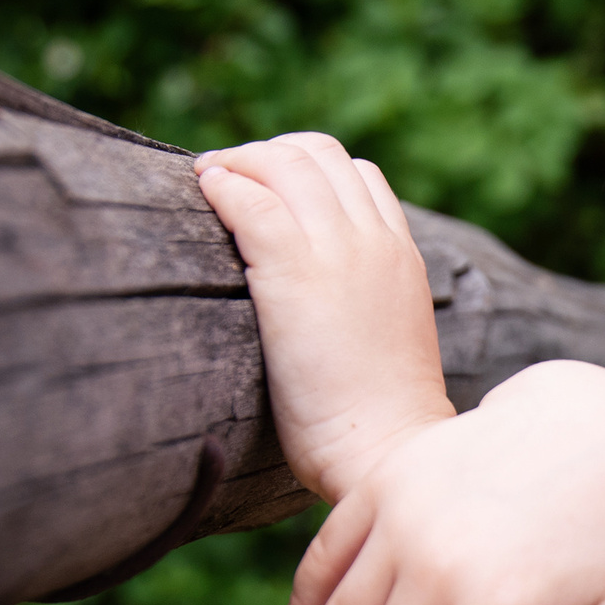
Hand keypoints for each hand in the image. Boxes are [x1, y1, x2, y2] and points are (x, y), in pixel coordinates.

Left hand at [193, 133, 453, 499]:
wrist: (387, 451)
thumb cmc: (378, 425)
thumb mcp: (384, 344)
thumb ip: (362, 308)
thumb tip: (318, 310)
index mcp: (402, 256)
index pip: (358, 175)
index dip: (304, 170)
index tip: (265, 192)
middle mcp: (374, 241)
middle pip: (319, 154)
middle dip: (266, 155)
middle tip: (225, 180)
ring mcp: (338, 251)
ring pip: (284, 163)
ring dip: (237, 162)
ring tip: (206, 181)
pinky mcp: (294, 272)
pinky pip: (251, 200)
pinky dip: (222, 186)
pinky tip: (202, 195)